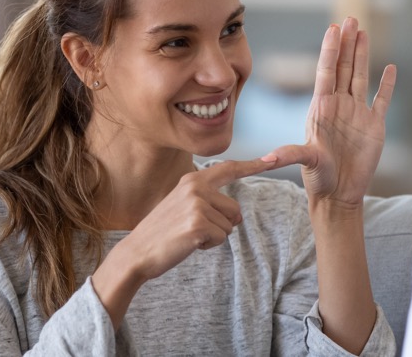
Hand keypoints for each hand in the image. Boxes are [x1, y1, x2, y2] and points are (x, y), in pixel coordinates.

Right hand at [92, 157, 273, 327]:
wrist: (136, 253)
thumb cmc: (163, 233)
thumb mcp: (183, 206)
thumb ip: (209, 201)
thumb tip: (237, 215)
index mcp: (192, 180)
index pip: (229, 169)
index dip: (253, 165)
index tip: (274, 158)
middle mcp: (196, 187)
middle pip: (235, 210)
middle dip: (221, 225)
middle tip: (191, 229)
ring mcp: (197, 204)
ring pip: (230, 226)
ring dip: (213, 236)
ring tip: (188, 235)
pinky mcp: (198, 223)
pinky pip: (221, 238)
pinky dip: (208, 245)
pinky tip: (188, 243)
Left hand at [269, 18, 396, 208]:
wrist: (339, 195)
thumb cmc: (319, 179)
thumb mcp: (304, 163)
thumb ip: (289, 155)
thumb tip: (266, 158)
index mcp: (322, 108)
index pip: (326, 71)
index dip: (330, 49)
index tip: (333, 28)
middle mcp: (339, 106)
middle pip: (343, 67)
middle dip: (347, 43)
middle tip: (350, 18)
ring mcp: (357, 113)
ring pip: (360, 76)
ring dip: (362, 55)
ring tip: (363, 31)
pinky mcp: (374, 125)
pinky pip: (382, 99)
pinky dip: (387, 84)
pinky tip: (390, 68)